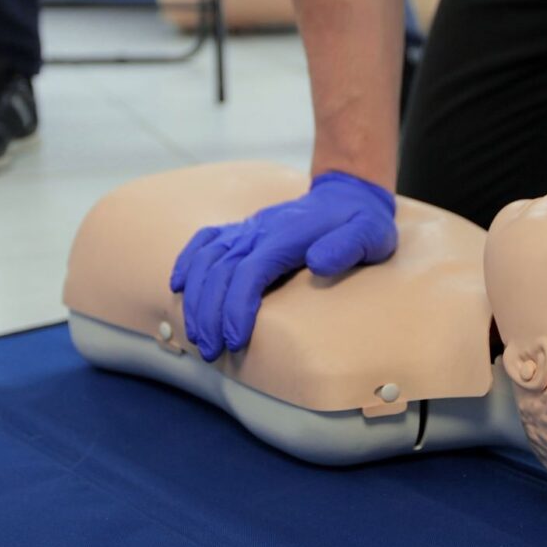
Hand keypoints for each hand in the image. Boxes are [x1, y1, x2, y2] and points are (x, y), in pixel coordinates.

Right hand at [169, 172, 397, 360]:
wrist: (348, 195)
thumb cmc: (361, 222)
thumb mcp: (370, 233)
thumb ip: (346, 246)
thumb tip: (318, 263)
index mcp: (288, 235)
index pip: (250, 272)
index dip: (238, 307)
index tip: (236, 340)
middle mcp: (260, 230)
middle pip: (221, 271)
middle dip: (210, 314)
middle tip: (211, 352)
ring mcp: (248, 228)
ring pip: (206, 259)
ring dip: (195, 298)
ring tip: (196, 336)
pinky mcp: (242, 230)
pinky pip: (205, 240)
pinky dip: (187, 261)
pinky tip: (177, 288)